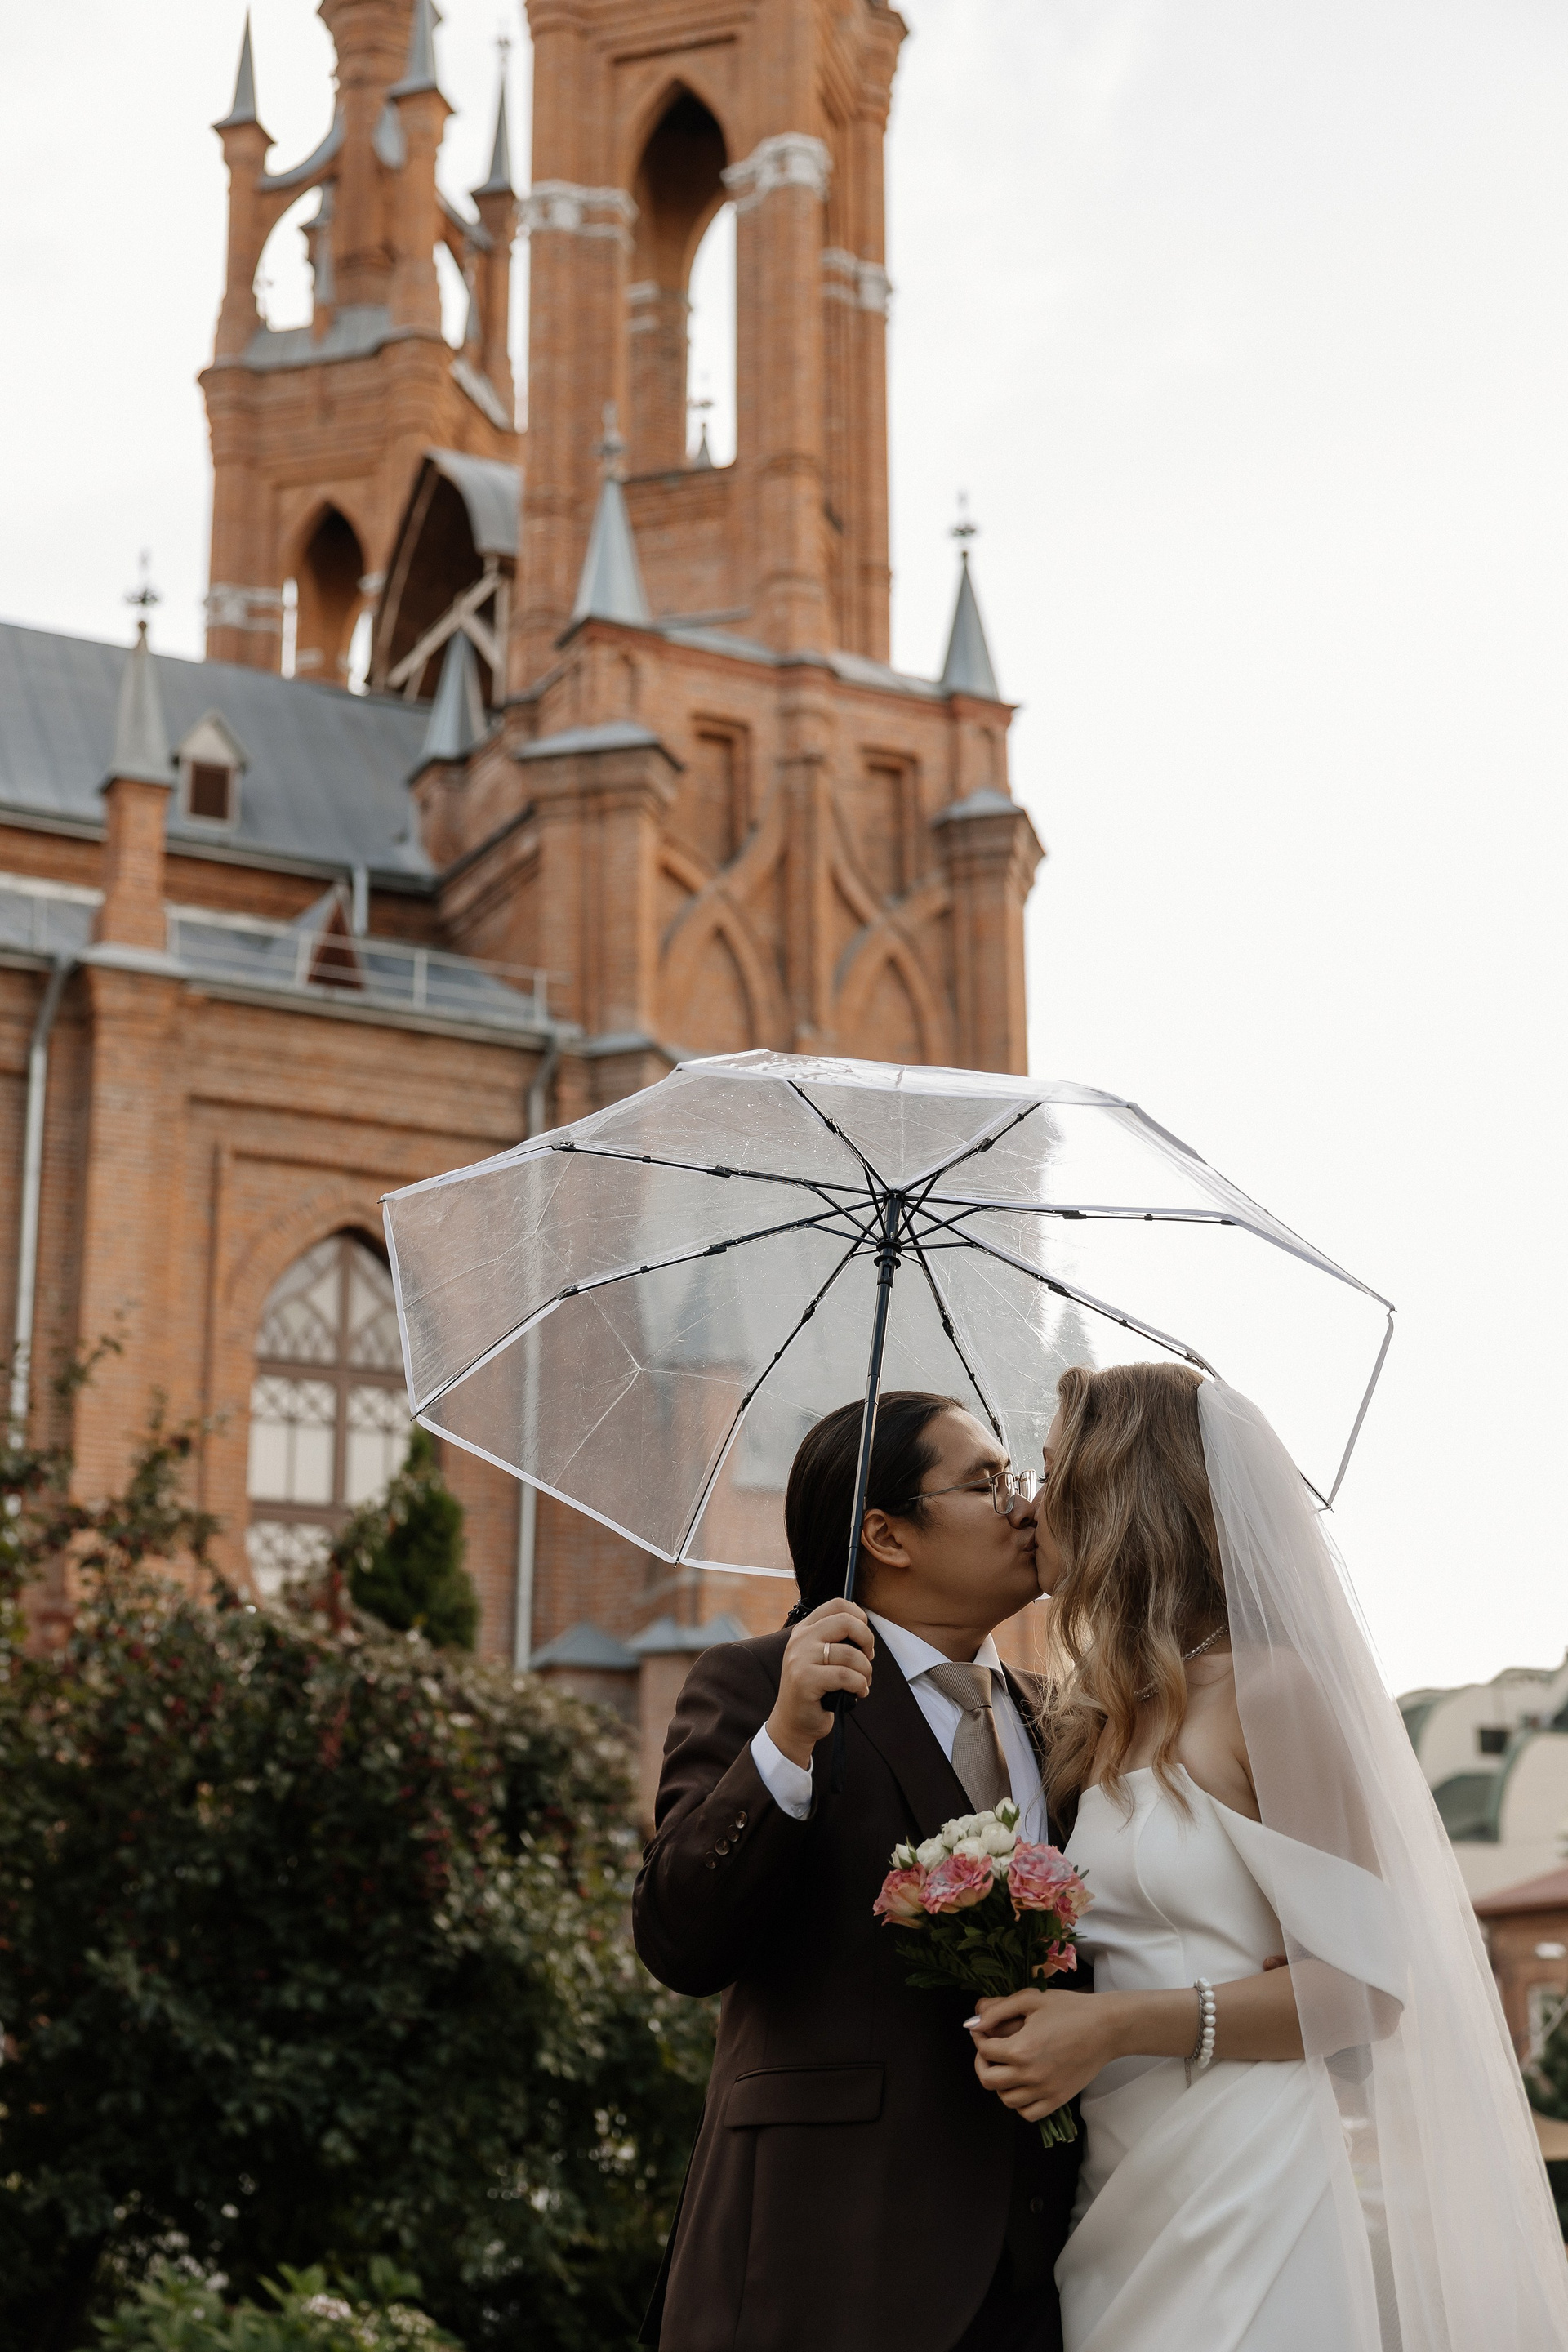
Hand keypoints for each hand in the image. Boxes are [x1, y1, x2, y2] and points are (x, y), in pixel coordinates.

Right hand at [764, 1602, 873, 1767]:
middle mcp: (800, 1639)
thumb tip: (862, 1622)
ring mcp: (800, 1659)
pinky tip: (859, 1692)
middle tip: (868, 1658)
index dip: (859, 1617)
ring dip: (866, 1670)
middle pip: (845, 1621)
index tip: (863, 1638)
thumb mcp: (820, 1657)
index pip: (837, 1604)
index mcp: (805, 1629)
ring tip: (864, 1681)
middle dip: (867, 1640)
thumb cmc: (815, 1689)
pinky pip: (846, 1676)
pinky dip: (860, 1685)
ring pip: (849, 1653)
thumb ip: (835, 1638)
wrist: (792, 1722)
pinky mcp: (805, 1680)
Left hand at [969, 1988, 1121, 2120]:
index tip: (981, 2029)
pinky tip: (1022, 2084)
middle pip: (988, 2079)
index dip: (978, 2036)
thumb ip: (999, 2009)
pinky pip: (1028, 2113)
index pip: (984, 2049)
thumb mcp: (1031, 1999)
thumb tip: (974, 2021)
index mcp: (1021, 2049)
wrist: (1106, 2027)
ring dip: (999, 2083)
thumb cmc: (1070, 2009)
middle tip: (987, 2048)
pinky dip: (1019, 2103)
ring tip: (1005, 2066)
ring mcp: (1045, 2091)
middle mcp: (1030, 2075)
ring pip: (1006, 2099)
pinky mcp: (1058, 2099)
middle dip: (981, 2061)